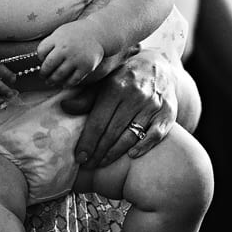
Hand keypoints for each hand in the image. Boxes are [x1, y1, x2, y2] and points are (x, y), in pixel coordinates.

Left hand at [37, 20, 104, 86]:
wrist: (99, 33)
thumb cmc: (77, 33)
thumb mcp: (62, 32)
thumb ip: (51, 43)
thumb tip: (40, 60)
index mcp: (58, 39)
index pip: (41, 51)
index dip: (40, 58)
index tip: (43, 61)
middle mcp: (66, 49)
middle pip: (48, 65)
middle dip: (44, 73)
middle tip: (43, 76)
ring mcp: (76, 58)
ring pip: (59, 75)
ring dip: (53, 80)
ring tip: (51, 82)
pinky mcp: (86, 66)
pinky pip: (73, 80)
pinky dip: (67, 84)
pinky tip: (64, 84)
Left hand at [61, 48, 177, 167]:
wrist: (158, 66)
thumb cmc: (125, 78)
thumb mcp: (105, 82)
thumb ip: (86, 97)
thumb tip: (64, 108)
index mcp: (116, 87)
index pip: (98, 121)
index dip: (88, 141)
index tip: (80, 157)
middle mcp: (136, 95)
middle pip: (113, 131)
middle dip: (98, 151)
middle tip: (89, 165)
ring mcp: (153, 105)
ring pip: (132, 135)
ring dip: (115, 153)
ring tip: (102, 163)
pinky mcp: (168, 113)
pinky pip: (155, 135)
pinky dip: (144, 146)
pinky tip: (131, 155)